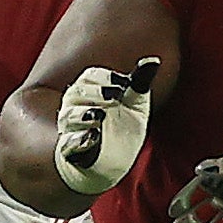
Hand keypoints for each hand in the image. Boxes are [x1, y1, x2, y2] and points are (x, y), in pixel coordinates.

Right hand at [53, 58, 159, 195]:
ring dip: (84, 114)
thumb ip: (139, 83)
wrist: (113, 162)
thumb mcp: (135, 105)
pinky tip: (93, 136)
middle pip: (77, 92)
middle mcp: (76, 107)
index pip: (91, 76)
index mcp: (90, 91)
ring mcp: (72, 130)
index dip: (107, 77)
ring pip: (69, 116)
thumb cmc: (121, 127)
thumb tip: (153, 60)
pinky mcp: (71, 152)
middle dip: (96, 92)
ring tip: (101, 115)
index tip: (124, 84)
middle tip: (115, 96)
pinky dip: (79, 140)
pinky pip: (69, 145)